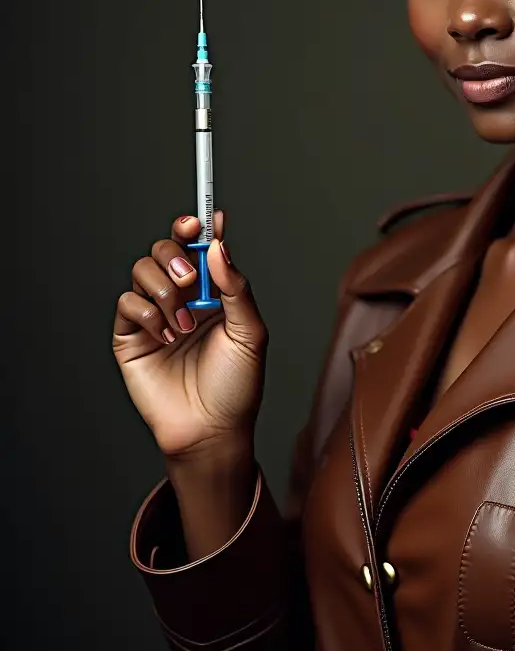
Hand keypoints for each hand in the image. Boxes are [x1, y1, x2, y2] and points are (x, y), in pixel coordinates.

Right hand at [112, 211, 267, 463]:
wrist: (211, 430)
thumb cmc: (237, 385)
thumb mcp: (250, 333)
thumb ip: (236, 288)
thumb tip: (218, 247)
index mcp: (214, 291)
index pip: (200, 247)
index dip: (197, 228)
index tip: (202, 220)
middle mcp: (183, 297)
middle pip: (165, 249)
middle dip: (175, 255)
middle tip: (190, 281)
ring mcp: (155, 314)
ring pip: (142, 270)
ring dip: (164, 291)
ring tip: (184, 324)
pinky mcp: (130, 336)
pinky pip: (127, 303)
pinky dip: (148, 314)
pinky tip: (167, 337)